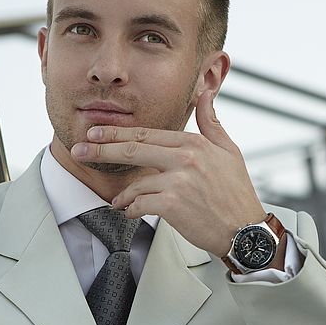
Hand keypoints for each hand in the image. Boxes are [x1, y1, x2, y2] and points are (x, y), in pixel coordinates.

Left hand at [71, 90, 266, 256]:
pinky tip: (132, 213)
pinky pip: (140, 204)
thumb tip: (205, 93)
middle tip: (80, 149)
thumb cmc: (237, 194)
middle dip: (102, 148)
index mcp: (194, 144)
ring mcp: (178, 181)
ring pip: (136, 183)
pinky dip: (133, 210)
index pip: (148, 134)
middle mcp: (185, 159)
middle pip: (133, 150)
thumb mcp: (229, 152)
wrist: (245, 230)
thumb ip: (211, 122)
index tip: (97, 133)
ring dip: (123, 195)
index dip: (118, 134)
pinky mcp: (173, 205)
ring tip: (118, 202)